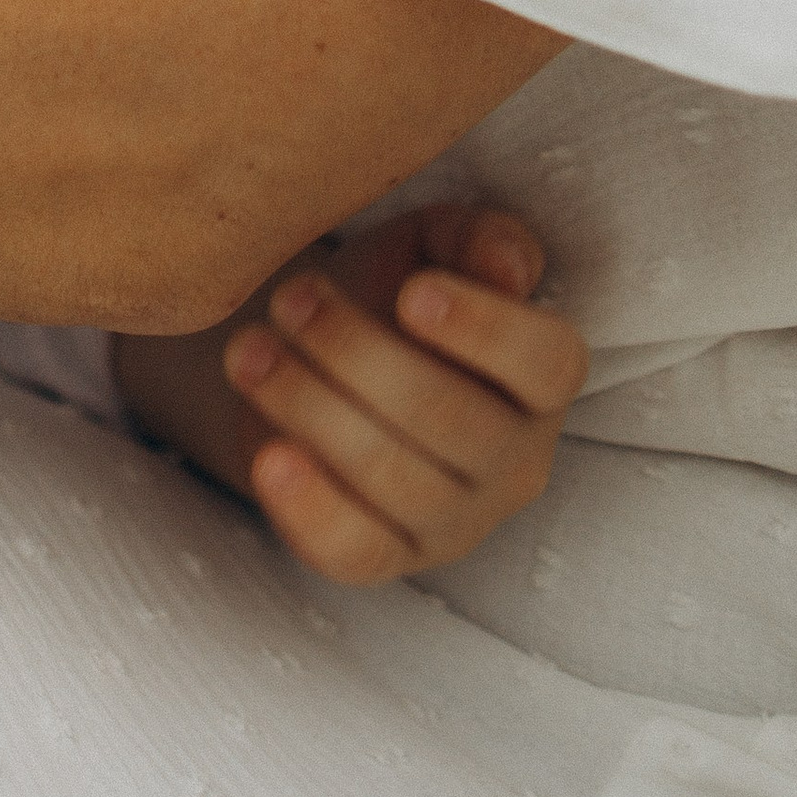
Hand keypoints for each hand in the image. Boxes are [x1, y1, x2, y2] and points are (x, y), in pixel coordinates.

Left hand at [113, 204, 587, 585]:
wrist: (309, 358)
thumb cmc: (385, 295)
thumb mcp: (429, 247)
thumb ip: (476, 240)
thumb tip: (508, 267)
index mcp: (540, 379)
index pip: (547, 364)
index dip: (486, 331)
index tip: (412, 293)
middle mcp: (514, 460)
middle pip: (450, 419)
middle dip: (357, 353)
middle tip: (289, 299)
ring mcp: (456, 520)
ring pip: (395, 480)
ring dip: (311, 406)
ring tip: (249, 350)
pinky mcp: (389, 557)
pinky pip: (357, 553)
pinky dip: (311, 510)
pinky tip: (270, 456)